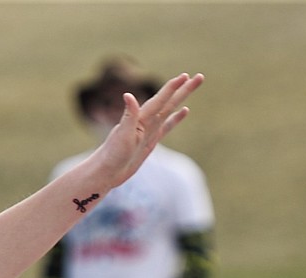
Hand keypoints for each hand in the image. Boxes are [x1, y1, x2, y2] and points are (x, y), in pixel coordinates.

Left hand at [91, 73, 204, 188]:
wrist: (106, 172)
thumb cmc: (111, 154)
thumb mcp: (122, 135)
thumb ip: (128, 115)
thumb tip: (128, 95)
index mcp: (140, 118)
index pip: (160, 99)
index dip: (172, 88)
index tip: (185, 76)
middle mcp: (145, 121)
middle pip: (169, 101)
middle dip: (184, 89)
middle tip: (199, 76)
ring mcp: (149, 131)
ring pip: (169, 110)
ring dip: (181, 99)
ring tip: (192, 86)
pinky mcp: (150, 141)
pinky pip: (167, 126)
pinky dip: (176, 118)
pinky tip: (184, 111)